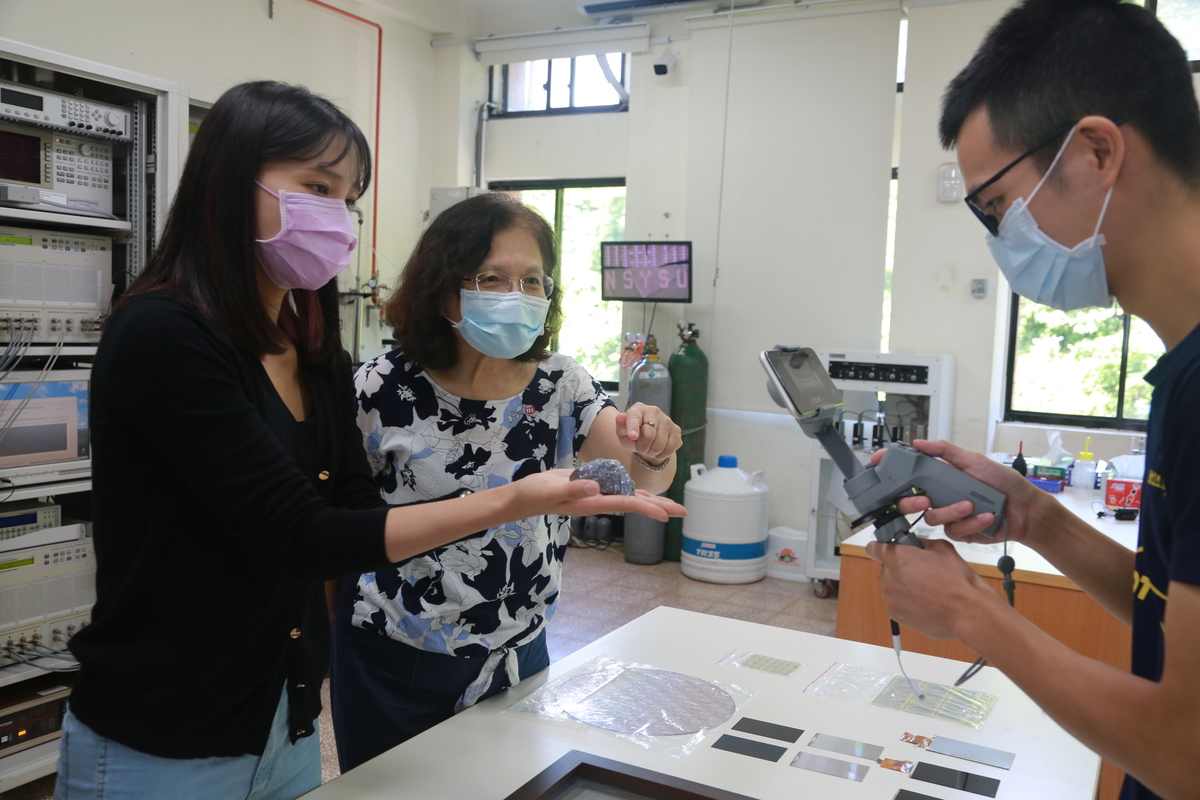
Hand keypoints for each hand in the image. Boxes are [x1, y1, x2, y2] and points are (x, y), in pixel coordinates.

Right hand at [510, 470, 686, 521]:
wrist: (525, 496)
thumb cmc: (536, 495)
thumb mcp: (552, 491)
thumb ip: (572, 489)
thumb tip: (595, 488)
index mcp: (592, 502)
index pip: (626, 505)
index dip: (648, 508)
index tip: (667, 514)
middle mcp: (599, 500)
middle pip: (635, 504)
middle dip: (660, 507)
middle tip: (684, 512)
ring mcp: (597, 494)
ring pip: (629, 497)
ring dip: (651, 500)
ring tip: (671, 504)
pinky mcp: (592, 486)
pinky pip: (617, 489)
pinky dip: (632, 490)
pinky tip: (642, 491)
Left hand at [615, 403, 681, 465]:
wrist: (647, 436)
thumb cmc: (632, 433)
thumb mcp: (622, 431)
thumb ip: (621, 426)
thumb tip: (620, 417)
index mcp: (638, 409)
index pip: (635, 417)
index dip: (633, 427)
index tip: (633, 437)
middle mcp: (654, 411)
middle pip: (648, 435)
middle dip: (642, 447)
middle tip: (640, 447)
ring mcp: (667, 420)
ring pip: (659, 445)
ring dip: (652, 452)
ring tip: (649, 447)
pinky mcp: (676, 430)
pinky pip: (670, 449)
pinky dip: (662, 454)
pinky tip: (658, 450)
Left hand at [865, 538, 1003, 640]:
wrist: (967, 612)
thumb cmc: (956, 579)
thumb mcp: (943, 549)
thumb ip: (923, 543)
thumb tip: (916, 544)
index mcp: (896, 557)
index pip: (873, 548)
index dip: (880, 549)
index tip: (888, 551)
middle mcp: (888, 577)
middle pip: (886, 570)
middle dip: (899, 570)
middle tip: (921, 573)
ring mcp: (891, 598)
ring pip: (892, 588)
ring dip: (904, 588)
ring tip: (927, 591)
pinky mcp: (896, 615)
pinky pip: (897, 605)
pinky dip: (907, 604)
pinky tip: (926, 604)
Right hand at [870, 439, 1044, 545]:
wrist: (1025, 510)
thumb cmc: (1003, 483)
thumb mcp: (974, 460)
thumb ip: (945, 451)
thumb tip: (919, 443)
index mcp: (940, 477)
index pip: (908, 474)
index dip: (890, 470)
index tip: (877, 464)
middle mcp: (940, 495)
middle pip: (908, 501)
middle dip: (911, 503)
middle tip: (925, 500)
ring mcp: (948, 515)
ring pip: (931, 518)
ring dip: (953, 512)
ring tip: (973, 506)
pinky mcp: (959, 532)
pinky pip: (953, 530)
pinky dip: (971, 522)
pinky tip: (986, 517)